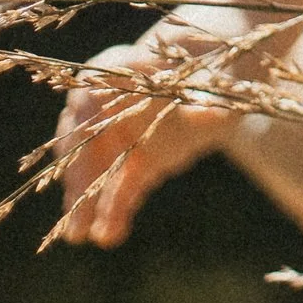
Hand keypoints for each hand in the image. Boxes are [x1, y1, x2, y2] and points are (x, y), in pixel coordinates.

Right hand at [55, 29, 248, 247]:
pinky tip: (109, 237)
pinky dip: (114, 212)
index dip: (83, 116)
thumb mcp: (219, 76)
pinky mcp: (139, 163)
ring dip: (85, 201)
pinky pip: (121, 189)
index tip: (76, 141)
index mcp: (125, 69)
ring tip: (79, 235)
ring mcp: (124, 135)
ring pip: (95, 169)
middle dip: (78, 175)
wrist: (229, 74)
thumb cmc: (220, 65)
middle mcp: (114, 103)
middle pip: (83, 138)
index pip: (93, 92)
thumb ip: (209, 97)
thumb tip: (209, 114)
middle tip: (73, 209)